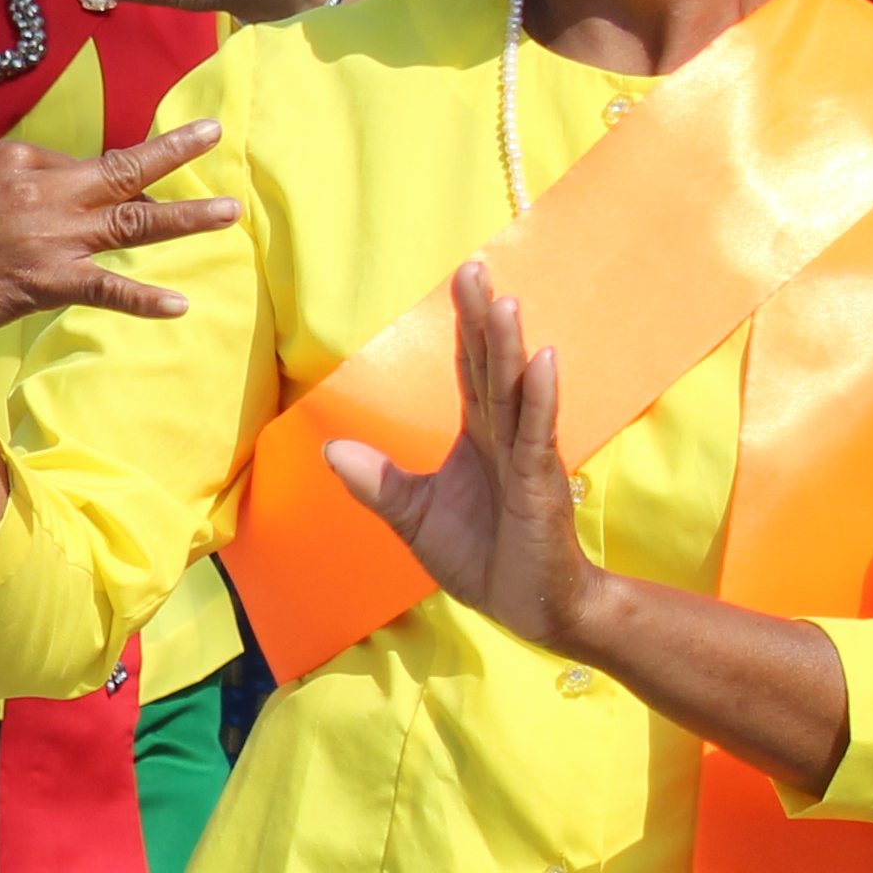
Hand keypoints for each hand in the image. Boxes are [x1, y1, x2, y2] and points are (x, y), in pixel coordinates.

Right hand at [0, 118, 234, 349]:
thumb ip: (16, 180)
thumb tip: (58, 187)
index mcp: (20, 158)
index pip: (82, 163)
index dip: (105, 177)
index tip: (132, 176)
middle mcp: (43, 190)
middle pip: (124, 170)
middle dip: (175, 152)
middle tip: (214, 135)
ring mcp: (49, 236)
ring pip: (132, 223)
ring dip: (185, 218)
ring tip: (229, 214)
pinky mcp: (45, 282)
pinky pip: (107, 289)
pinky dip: (144, 299)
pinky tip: (178, 304)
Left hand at [327, 261, 598, 657]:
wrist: (527, 605)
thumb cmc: (480, 557)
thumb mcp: (413, 516)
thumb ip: (377, 482)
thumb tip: (331, 450)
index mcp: (479, 439)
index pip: (470, 370)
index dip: (465, 326)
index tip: (463, 278)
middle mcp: (506, 438)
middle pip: (491, 367)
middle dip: (484, 319)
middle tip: (475, 267)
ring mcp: (528, 458)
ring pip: (516, 392)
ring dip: (510, 348)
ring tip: (506, 302)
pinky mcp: (542, 485)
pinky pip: (537, 436)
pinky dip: (540, 398)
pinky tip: (542, 362)